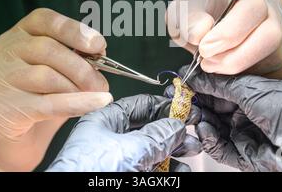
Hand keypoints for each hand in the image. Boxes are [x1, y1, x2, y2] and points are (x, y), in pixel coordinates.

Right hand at [0, 8, 112, 170]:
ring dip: (78, 87)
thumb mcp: (55, 71)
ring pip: (45, 75)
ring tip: (96, 95)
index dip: (74, 29)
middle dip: (82, 66)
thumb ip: (73, 58)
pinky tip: (96, 103)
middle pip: (47, 49)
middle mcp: (1, 52)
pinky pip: (47, 103)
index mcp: (16, 35)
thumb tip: (99, 53)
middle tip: (102, 82)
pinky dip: (77, 103)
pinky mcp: (0, 108)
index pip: (43, 19)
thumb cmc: (37, 100)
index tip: (98, 44)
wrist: (12, 142)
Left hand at [47, 95, 201, 171]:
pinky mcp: (122, 176)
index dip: (163, 106)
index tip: (184, 109)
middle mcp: (110, 140)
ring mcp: (116, 161)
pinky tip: (180, 170)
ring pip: (151, 152)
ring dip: (174, 152)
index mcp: (103, 122)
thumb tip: (176, 126)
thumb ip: (157, 136)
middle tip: (191, 133)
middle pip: (148, 130)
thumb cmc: (91, 172)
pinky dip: (167, 170)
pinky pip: (149, 170)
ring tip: (191, 152)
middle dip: (172, 132)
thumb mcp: (131, 149)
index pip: (138, 106)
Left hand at [167, 0, 281, 78]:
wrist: (206, 27)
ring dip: (244, 69)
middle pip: (272, 34)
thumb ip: (186, 21)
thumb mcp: (179, 14)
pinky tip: (239, 75)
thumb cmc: (194, 17)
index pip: (252, 8)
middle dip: (236, 57)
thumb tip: (201, 32)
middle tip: (208, 64)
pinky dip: (264, 77)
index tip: (204, 49)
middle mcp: (272, 5)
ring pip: (279, 55)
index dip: (229, 33)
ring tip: (216, 67)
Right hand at [177, 66, 281, 170]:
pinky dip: (209, 139)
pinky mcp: (243, 154)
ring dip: (200, 120)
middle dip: (196, 103)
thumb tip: (196, 75)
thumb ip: (221, 83)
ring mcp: (244, 133)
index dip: (200, 84)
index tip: (183, 81)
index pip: (218, 87)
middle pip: (213, 107)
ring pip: (213, 126)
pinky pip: (219, 147)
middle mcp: (247, 112)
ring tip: (190, 113)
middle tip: (180, 99)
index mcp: (251, 93)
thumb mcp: (253, 89)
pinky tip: (204, 129)